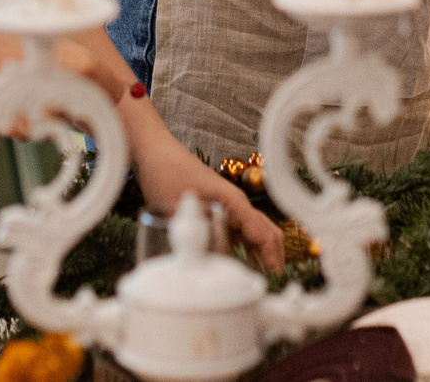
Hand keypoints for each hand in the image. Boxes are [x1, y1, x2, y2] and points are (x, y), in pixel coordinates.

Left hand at [130, 125, 285, 270]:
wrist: (156, 152)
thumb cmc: (167, 172)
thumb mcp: (175, 207)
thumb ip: (190, 235)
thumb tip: (199, 262)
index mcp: (231, 200)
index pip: (261, 230)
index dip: (270, 253)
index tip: (274, 273)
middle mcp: (235, 202)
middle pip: (266, 228)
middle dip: (274, 252)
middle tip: (274, 277)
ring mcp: (228, 204)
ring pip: (255, 229)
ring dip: (262, 249)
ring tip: (262, 273)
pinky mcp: (218, 206)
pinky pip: (240, 228)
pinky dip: (248, 243)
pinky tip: (244, 258)